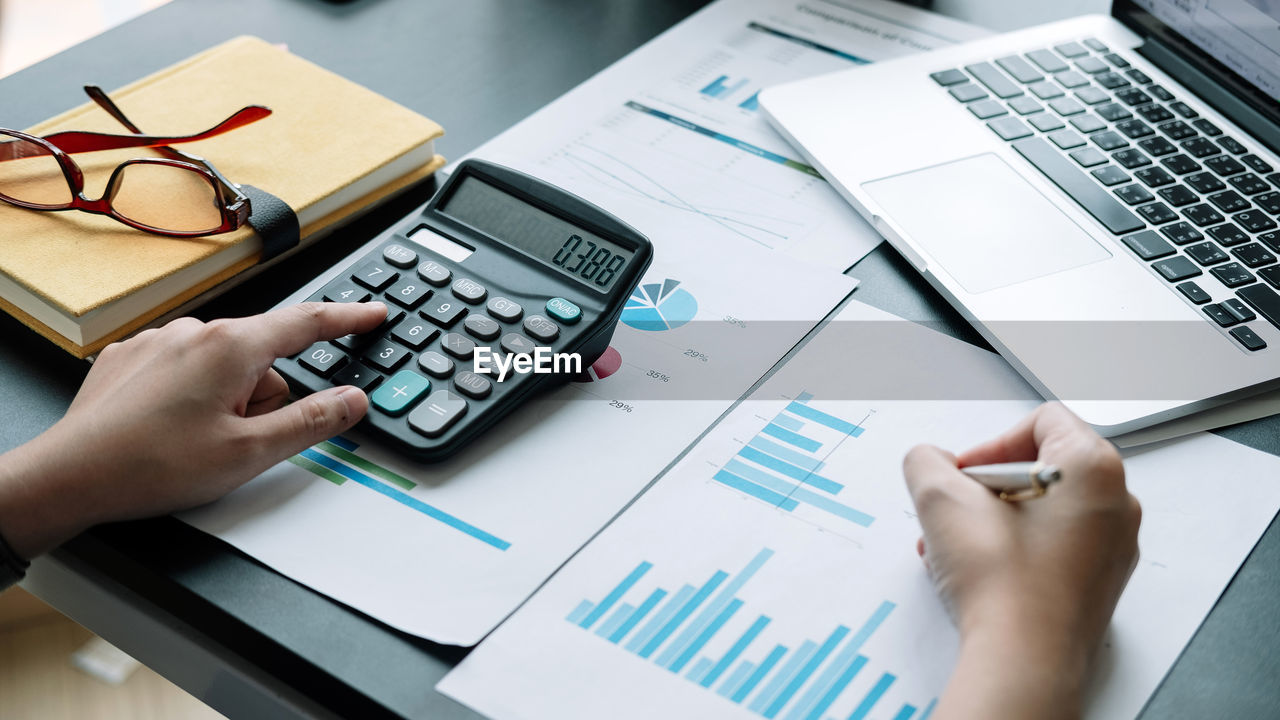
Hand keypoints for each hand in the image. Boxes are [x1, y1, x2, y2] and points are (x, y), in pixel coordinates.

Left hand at [0, 302, 386, 559]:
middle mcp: (195, 332)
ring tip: (193, 444)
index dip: (348, 320)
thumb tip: (353, 401)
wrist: (69, 477)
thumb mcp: (250, 453)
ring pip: (223, 368)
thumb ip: (312, 422)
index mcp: (232, 347)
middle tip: (236, 443)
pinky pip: (184, 369)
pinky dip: (189, 397)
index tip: (373, 314)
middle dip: (263, 400)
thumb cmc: (151, 466)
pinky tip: (168, 431)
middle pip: (262, 360)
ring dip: (225, 402)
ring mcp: (159, 342)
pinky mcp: (131, 358)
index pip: (307, 323)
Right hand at [903, 403, 1139, 719]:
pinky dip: (1017, 549)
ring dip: (995, 519)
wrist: (1024, 660)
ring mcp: (1113, 547)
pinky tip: (982, 574)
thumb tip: (930, 462)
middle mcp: (1118, 503)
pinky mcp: (1100, 582)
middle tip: (959, 512)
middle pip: (1043, 465)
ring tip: (959, 548)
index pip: (1043, 420)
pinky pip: (1055, 546)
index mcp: (1094, 468)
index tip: (965, 475)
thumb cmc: (1003, 583)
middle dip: (988, 486)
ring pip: (1046, 509)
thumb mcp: (940, 499)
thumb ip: (926, 461)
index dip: (992, 442)